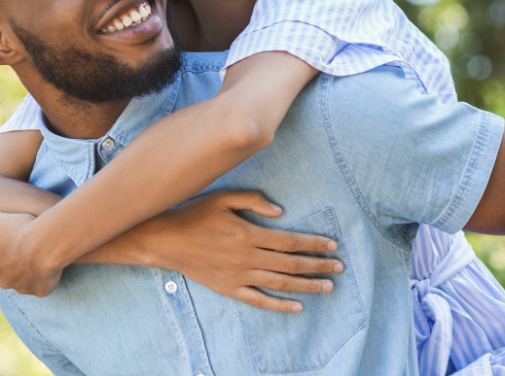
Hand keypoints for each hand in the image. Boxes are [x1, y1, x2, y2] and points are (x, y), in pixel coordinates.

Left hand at [0, 212, 62, 296]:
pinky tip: (50, 264)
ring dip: (31, 272)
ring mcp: (23, 288)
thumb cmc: (18, 229)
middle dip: (16, 265)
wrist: (46, 243)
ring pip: (25, 281)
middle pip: (9, 274)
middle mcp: (4, 281)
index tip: (14, 241)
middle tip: (29, 247)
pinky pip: (42, 286)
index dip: (4, 251)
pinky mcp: (41, 292)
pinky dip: (45, 278)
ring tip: (41, 254)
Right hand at [139, 190, 343, 312]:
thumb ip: (253, 200)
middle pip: (290, 264)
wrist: (164, 240)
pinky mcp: (228, 288)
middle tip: (340, 268)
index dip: (314, 244)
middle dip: (318, 266)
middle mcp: (247, 257)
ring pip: (279, 284)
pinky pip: (258, 300)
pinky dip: (279, 305)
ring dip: (306, 286)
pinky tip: (297, 307)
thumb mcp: (223, 197)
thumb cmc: (193, 214)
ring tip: (328, 287)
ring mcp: (238, 276)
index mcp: (248, 234)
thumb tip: (281, 211)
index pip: (290, 241)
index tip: (333, 245)